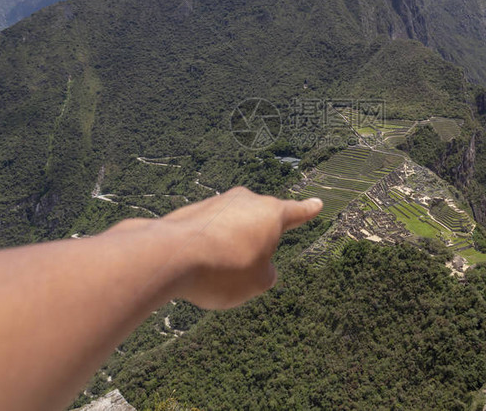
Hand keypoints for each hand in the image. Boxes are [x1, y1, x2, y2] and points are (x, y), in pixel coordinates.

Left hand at [117, 187, 322, 309]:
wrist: (169, 257)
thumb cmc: (222, 270)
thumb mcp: (257, 284)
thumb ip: (266, 274)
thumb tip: (258, 266)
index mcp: (270, 213)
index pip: (295, 212)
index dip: (307, 211)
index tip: (317, 204)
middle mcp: (245, 201)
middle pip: (259, 222)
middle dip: (257, 243)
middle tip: (248, 267)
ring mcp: (216, 203)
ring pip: (230, 229)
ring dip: (228, 249)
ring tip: (215, 274)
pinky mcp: (190, 212)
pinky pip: (207, 234)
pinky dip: (207, 249)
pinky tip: (195, 267)